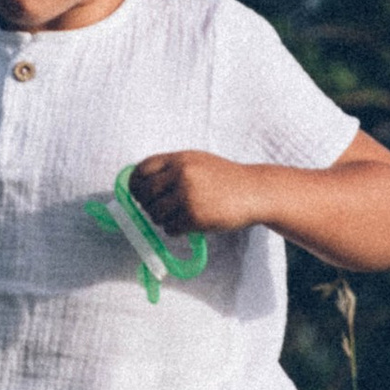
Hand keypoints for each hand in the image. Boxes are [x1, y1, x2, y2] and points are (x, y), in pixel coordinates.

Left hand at [127, 150, 256, 239]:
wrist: (254, 192)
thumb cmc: (225, 178)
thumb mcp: (198, 162)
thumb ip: (172, 169)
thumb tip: (141, 185)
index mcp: (180, 159)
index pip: (142, 170)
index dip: (135, 185)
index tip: (137, 195)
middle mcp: (181, 174)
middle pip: (145, 195)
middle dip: (148, 206)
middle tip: (158, 211)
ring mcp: (188, 195)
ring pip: (156, 215)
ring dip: (163, 220)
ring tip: (179, 217)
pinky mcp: (195, 216)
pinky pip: (171, 228)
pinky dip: (176, 230)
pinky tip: (190, 224)